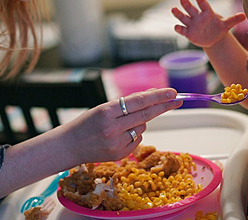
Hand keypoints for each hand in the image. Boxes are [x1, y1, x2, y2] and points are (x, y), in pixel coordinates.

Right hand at [63, 88, 180, 163]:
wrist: (69, 146)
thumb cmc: (86, 123)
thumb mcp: (103, 108)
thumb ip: (127, 103)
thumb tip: (152, 95)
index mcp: (106, 112)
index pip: (138, 102)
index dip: (157, 96)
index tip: (172, 92)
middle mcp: (112, 128)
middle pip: (146, 115)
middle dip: (163, 106)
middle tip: (178, 100)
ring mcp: (117, 143)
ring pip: (142, 127)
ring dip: (139, 122)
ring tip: (119, 125)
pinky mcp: (121, 154)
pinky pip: (137, 139)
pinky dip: (133, 134)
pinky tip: (117, 136)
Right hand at [172, 0, 245, 48]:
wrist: (213, 38)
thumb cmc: (219, 29)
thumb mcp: (226, 25)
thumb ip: (233, 20)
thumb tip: (244, 15)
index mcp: (207, 13)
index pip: (203, 4)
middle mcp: (197, 17)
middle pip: (190, 8)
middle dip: (186, 3)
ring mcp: (192, 24)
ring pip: (183, 17)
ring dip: (178, 13)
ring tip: (173, 9)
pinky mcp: (188, 32)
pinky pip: (182, 30)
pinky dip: (179, 28)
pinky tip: (177, 27)